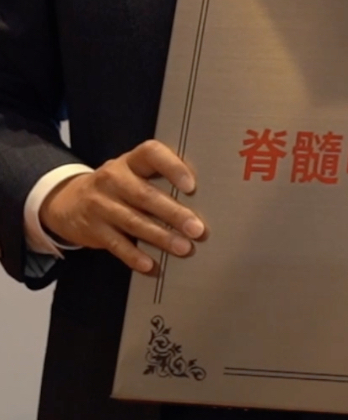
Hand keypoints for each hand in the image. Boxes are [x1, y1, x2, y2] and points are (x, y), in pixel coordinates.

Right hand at [39, 140, 204, 272]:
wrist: (67, 202)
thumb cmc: (119, 187)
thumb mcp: (134, 173)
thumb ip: (162, 179)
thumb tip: (207, 199)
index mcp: (131, 161)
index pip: (151, 155)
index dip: (172, 168)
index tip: (191, 185)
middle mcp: (114, 179)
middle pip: (145, 195)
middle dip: (174, 214)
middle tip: (197, 229)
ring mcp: (100, 204)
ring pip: (133, 221)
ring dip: (161, 237)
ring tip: (183, 248)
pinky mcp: (93, 229)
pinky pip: (117, 244)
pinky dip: (135, 256)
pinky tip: (151, 265)